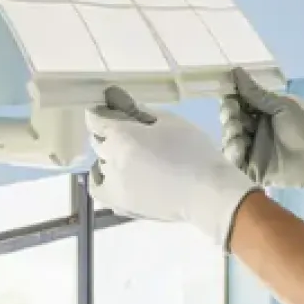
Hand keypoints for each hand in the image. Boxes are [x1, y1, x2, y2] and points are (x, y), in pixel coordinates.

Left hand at [86, 87, 258, 250]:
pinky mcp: (120, 204)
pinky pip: (98, 188)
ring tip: (133, 156)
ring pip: (101, 163)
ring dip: (111, 155)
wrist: (207, 193)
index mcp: (122, 137)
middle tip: (132, 131)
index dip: (102, 111)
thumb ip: (140, 111)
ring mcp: (113, 184)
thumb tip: (117, 99)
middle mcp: (111, 160)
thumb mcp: (170, 121)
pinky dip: (101, 179)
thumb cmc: (194, 152)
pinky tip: (113, 175)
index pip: (96, 119)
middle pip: (98, 141)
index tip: (113, 108)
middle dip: (110, 133)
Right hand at [220, 68, 303, 212]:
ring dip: (229, 132)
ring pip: (229, 138)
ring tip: (238, 132)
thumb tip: (236, 71)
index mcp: (262, 112)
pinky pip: (234, 160)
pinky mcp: (251, 167)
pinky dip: (231, 152)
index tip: (229, 94)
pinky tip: (238, 146)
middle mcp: (254, 129)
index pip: (238, 102)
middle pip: (230, 120)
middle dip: (228, 115)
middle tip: (234, 114)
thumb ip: (257, 94)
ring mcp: (252, 148)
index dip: (231, 98)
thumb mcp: (282, 106)